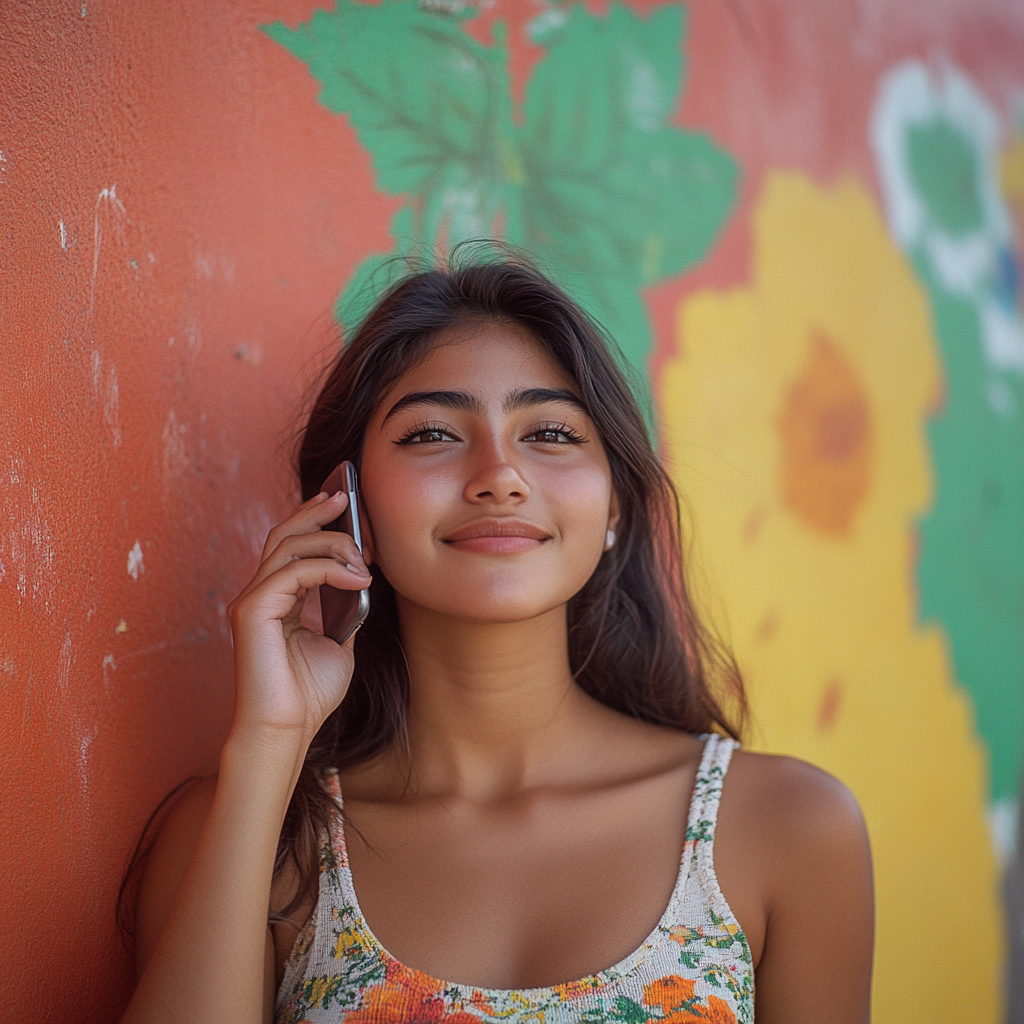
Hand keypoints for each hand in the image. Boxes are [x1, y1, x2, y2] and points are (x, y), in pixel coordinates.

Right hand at [226, 491, 371, 741]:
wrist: (289, 729)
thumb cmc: (310, 694)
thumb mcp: (340, 641)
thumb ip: (346, 607)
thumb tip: (364, 576)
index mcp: (277, 599)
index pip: (293, 546)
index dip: (317, 519)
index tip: (346, 501)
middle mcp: (260, 594)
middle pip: (285, 534)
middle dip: (318, 511)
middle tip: (350, 498)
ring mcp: (252, 600)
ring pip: (289, 545)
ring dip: (332, 541)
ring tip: (364, 553)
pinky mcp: (252, 610)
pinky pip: (294, 572)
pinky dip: (330, 568)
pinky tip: (358, 577)